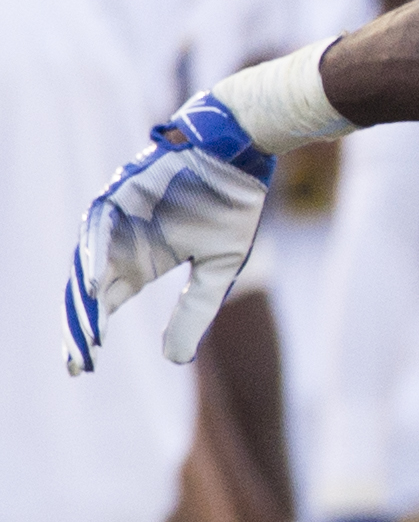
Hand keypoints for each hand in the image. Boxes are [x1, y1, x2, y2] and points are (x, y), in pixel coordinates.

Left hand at [65, 91, 277, 371]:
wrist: (239, 154)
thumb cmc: (232, 205)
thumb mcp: (217, 271)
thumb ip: (194, 313)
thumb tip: (173, 361)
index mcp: (144, 259)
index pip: (108, 301)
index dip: (93, 332)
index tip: (82, 367)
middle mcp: (124, 241)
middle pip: (91, 289)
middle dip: (82, 326)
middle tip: (77, 363)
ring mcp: (119, 216)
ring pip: (89, 262)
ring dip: (85, 300)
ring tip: (84, 336)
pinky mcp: (122, 193)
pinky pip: (102, 228)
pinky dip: (97, 257)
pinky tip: (96, 288)